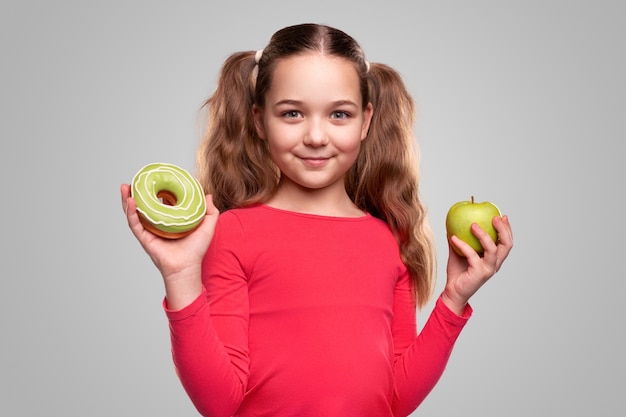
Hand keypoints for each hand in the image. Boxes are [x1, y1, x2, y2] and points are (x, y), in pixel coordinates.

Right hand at [120, 184, 219, 307]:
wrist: (188, 267)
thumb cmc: (196, 250)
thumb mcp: (207, 226)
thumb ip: (210, 211)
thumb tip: (207, 194)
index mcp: (169, 220)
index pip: (160, 202)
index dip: (156, 190)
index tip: (154, 178)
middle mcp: (157, 224)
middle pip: (143, 205)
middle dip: (137, 192)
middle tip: (134, 180)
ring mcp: (149, 231)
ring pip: (134, 212)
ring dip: (127, 199)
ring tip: (125, 187)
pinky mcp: (144, 238)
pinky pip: (135, 224)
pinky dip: (131, 212)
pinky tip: (130, 201)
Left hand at [441, 215, 512, 314]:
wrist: (452, 291)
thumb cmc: (457, 272)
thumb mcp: (458, 252)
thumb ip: (460, 239)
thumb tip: (453, 223)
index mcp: (494, 258)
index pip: (506, 243)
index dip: (507, 229)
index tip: (502, 216)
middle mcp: (494, 264)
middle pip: (506, 245)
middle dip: (503, 230)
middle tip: (495, 218)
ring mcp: (488, 269)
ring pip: (492, 249)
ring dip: (484, 235)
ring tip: (473, 225)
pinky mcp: (479, 273)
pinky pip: (472, 255)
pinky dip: (463, 245)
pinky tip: (453, 238)